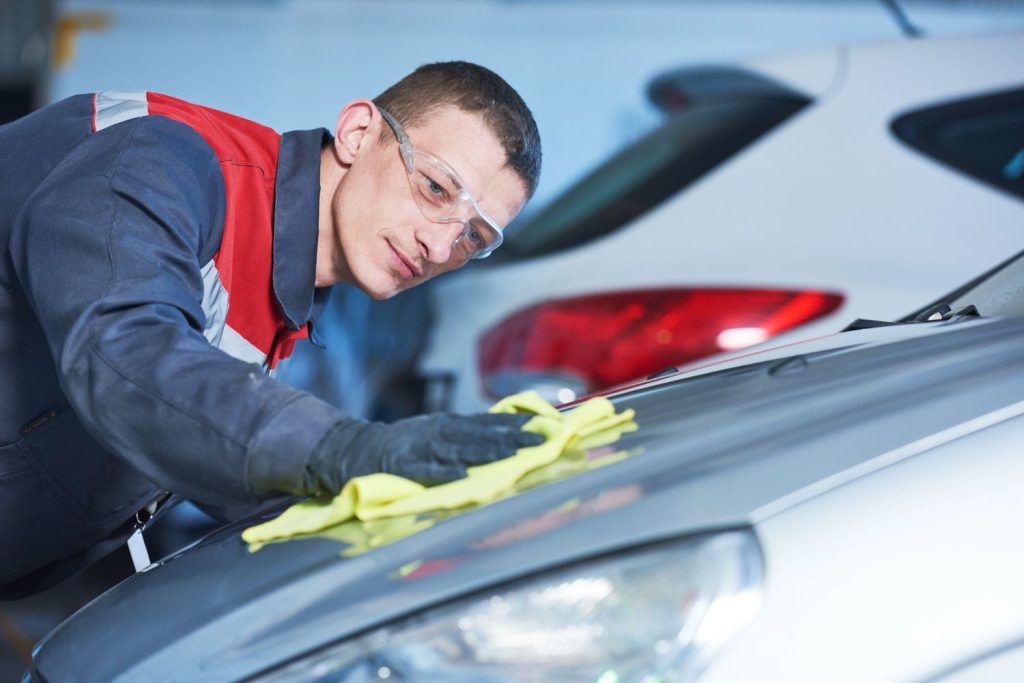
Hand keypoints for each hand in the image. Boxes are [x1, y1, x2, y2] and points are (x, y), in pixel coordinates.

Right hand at [303, 412, 544, 493]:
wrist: (357, 449)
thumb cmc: (406, 445)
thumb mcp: (438, 432)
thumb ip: (468, 435)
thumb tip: (507, 434)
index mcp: (450, 424)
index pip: (489, 422)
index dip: (515, 422)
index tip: (544, 422)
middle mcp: (440, 432)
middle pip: (481, 434)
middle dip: (512, 436)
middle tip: (541, 438)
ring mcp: (423, 449)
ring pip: (460, 450)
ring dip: (488, 452)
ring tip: (513, 454)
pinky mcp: (404, 467)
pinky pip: (427, 471)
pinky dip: (444, 473)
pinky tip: (462, 476)